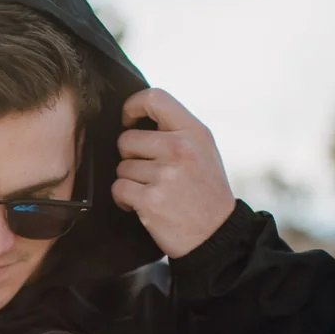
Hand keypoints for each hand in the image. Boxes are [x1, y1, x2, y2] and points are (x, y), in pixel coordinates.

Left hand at [114, 89, 236, 258]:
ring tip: (152, 191)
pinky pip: (118, 188)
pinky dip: (124, 199)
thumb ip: (176, 131)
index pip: (154, 98)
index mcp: (194, 132)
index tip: (129, 121)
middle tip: (148, 172)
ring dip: (130, 181)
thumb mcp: (203, 150)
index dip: (132, 106)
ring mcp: (165, 174)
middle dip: (130, 157)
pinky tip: (141, 204)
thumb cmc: (206, 191)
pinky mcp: (151, 199)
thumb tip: (137, 117)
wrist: (216, 235)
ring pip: (121, 166)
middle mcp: (180, 149)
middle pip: (127, 139)